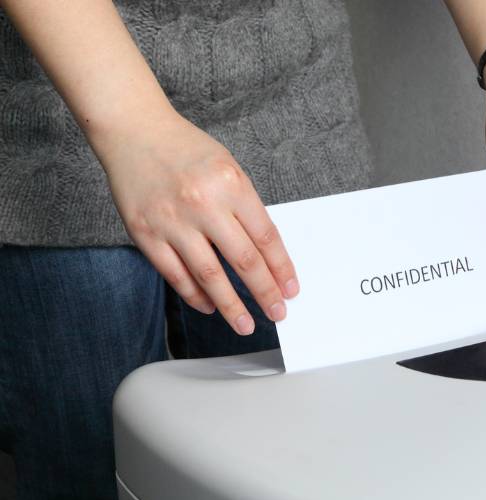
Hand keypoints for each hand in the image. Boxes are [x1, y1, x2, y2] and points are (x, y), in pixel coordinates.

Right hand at [94, 109, 297, 334]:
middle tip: (277, 314)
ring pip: (209, 276)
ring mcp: (172, 221)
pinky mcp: (145, 233)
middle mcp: (203, 204)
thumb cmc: (187, 150)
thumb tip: (265, 255)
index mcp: (231, 185)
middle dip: (264, 293)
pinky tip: (209, 305)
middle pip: (243, 261)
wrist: (135, 131)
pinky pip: (175, 274)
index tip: (291, 289)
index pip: (266, 237)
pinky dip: (194, 294)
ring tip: (244, 324)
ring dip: (230, 306)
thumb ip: (246, 208)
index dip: (281, 268)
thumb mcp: (229, 169)